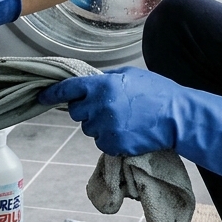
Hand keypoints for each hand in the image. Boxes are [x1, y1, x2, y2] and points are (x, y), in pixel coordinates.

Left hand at [38, 66, 221, 192]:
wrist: (179, 118)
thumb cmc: (158, 93)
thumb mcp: (131, 76)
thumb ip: (106, 80)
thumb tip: (87, 83)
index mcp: (103, 86)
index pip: (69, 89)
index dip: (53, 93)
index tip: (43, 96)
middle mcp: (101, 107)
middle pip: (77, 112)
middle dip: (86, 110)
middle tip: (106, 107)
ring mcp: (107, 128)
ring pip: (90, 129)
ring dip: (99, 125)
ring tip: (123, 119)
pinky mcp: (115, 145)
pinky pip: (103, 142)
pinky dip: (110, 138)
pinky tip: (128, 131)